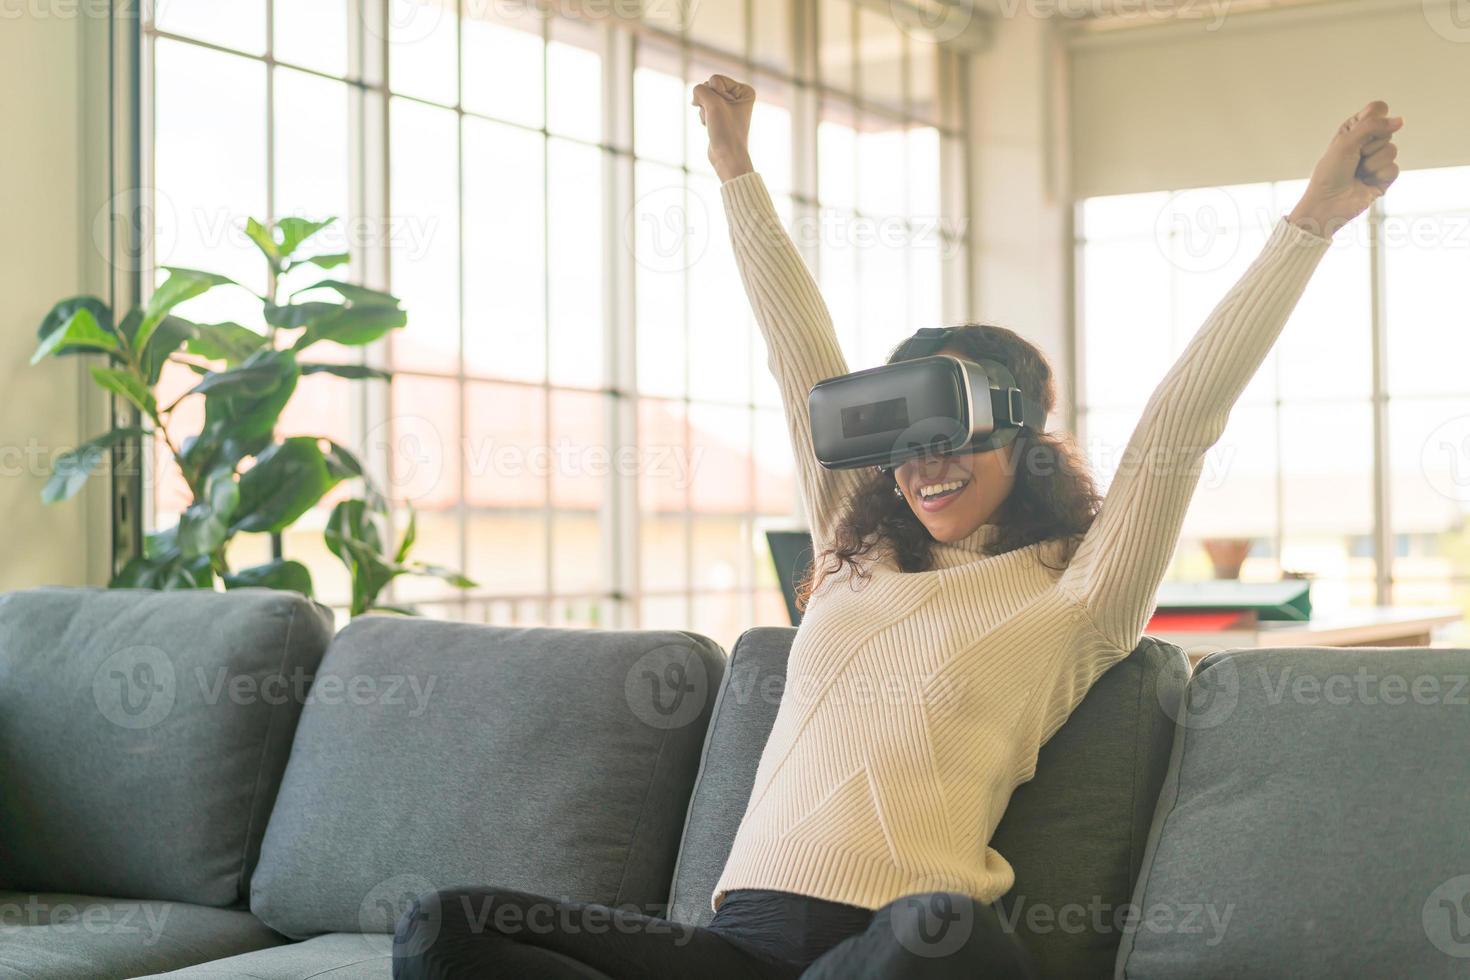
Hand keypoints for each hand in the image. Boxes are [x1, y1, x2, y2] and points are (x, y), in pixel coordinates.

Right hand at [691, 74, 755, 182]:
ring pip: (704, 98)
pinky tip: (711, 127)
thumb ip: (700, 90)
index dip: (714, 95)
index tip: (724, 111)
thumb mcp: (713, 104)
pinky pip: (703, 108)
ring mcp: (728, 106)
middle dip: (708, 103)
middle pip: (709, 87)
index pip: (715, 79)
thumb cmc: (726, 131)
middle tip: (718, 118)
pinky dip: (703, 117)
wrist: (727, 157)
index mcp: (744, 90)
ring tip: (715, 124)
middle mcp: (738, 96)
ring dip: (705, 111)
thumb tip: (695, 96)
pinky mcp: (719, 115)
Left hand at [1289, 101, 1402, 237]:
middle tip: (1354, 157)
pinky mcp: (1384, 177)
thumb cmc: (1329, 173)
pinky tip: (1365, 182)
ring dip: (1371, 163)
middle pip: (1387, 129)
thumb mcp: (1345, 142)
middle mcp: (1367, 142)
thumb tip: (1400, 120)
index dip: (1374, 118)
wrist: (1327, 203)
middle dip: (1369, 144)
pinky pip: (1394, 168)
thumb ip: (1372, 126)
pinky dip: (1378, 175)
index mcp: (1354, 129)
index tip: (1361, 129)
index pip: (1377, 110)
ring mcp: (1377, 160)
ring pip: (1391, 149)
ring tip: (1357, 172)